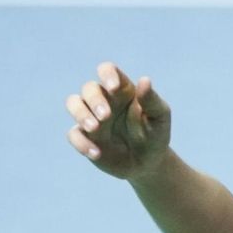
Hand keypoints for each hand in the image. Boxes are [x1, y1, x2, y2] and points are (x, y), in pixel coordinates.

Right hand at [65, 62, 172, 179]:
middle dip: (94, 100)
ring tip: (94, 128)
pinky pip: (73, 134)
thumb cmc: (155, 134)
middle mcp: (103, 99)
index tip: (114, 88)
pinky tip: (96, 153)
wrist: (148, 162)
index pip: (107, 70)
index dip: (107, 74)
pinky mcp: (85, 136)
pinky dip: (81, 143)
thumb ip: (151, 100)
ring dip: (80, 114)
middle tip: (106, 116)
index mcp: (122, 89)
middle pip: (89, 88)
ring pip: (73, 103)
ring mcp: (91, 117)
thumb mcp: (159, 117)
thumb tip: (145, 80)